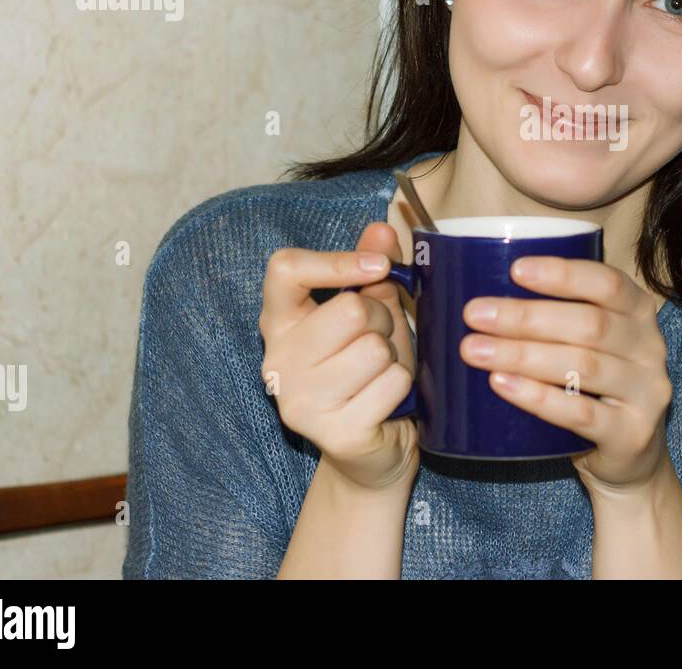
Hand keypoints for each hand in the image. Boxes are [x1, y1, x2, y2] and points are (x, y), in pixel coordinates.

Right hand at [259, 222, 419, 493]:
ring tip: (380, 375)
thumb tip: (382, 228)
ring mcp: (300, 401)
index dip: (335, 261)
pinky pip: (391, 383)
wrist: (372, 453)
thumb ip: (372, 271)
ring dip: (394, 358)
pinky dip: (402, 388)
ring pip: (375, 348)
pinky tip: (386, 403)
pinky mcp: (332, 433)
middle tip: (379, 343)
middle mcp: (278, 361)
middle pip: (350, 309)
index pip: (285, 269)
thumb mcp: (372, 316)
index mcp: (280, 324)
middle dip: (382, 320)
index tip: (377, 267)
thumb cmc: (370, 374)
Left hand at [458, 256, 672, 494]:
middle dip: (526, 317)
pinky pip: (581, 414)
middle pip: (589, 324)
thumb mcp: (589, 342)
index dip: (563, 274)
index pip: (607, 283)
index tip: (515, 270)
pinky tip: (503, 384)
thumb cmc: (594, 386)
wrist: (631, 456)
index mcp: (638, 312)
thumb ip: (555, 315)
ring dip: (523, 355)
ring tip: (475, 350)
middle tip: (474, 315)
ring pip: (583, 366)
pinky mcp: (631, 434)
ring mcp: (646, 393)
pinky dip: (538, 398)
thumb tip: (480, 290)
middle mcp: (650, 347)